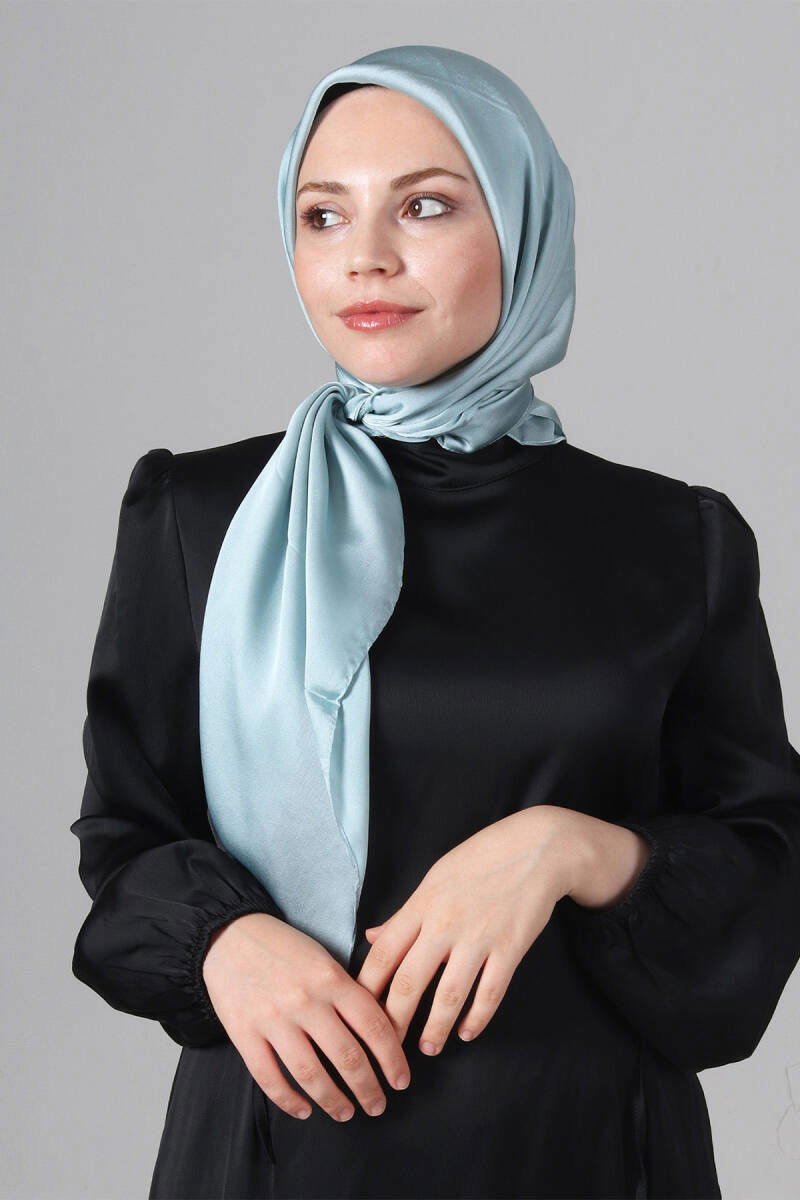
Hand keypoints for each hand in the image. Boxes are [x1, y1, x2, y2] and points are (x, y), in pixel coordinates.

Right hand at [202, 912, 410, 1123]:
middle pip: (347, 1057)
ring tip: (346, 1113)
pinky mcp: (244, 1034)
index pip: (374, 1026)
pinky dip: (289, 1100)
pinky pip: (270, 1078)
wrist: (230, 936)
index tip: (400, 1080)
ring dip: (333, 1101)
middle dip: (368, 1088)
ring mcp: (273, 1019)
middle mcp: (306, 1000)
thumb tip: (378, 1030)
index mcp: (331, 978)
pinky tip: (304, 1110)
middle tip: (378, 1105)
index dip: (392, 1059)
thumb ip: (348, 991)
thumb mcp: (324, 958)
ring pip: (311, 1074)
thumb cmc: (284, 948)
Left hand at [355, 807, 575, 1056]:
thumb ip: (404, 913)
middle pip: (409, 982)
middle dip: (393, 1022)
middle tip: (386, 1047)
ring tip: (426, 1048)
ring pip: (448, 996)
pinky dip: (477, 1018)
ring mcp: (479, 937)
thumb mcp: (435, 878)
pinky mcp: (511, 947)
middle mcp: (445, 923)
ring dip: (434, 1029)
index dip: (367, 989)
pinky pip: (490, 993)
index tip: (359, 1014)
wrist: (537, 847)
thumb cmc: (481, 859)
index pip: (383, 954)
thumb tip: (371, 936)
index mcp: (422, 904)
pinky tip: (467, 1032)